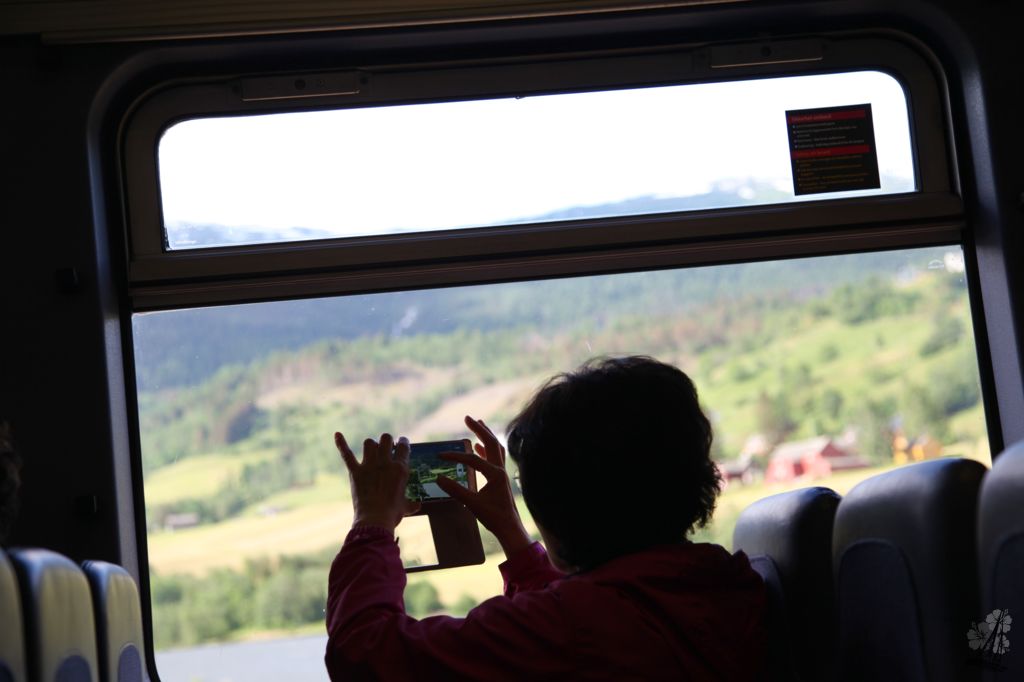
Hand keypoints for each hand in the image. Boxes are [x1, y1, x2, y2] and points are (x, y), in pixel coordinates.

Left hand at [335, 432, 420, 531]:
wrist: (375, 520)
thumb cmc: (392, 513)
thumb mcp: (406, 507)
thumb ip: (412, 503)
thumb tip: (418, 504)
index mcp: (400, 468)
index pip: (404, 446)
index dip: (403, 442)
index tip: (402, 443)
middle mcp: (385, 463)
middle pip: (386, 439)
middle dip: (387, 441)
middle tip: (387, 448)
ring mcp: (369, 466)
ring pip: (369, 443)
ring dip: (371, 444)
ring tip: (372, 450)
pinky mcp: (355, 472)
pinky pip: (347, 454)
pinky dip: (341, 444)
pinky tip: (337, 434)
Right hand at [436, 416, 530, 558]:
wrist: (510, 528)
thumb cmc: (493, 517)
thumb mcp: (472, 504)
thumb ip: (455, 490)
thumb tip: (438, 478)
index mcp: (495, 474)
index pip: (472, 459)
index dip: (455, 456)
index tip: (440, 455)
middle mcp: (500, 469)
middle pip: (491, 442)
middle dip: (479, 429)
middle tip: (467, 417)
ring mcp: (502, 472)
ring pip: (495, 447)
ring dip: (486, 435)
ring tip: (477, 423)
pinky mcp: (500, 477)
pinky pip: (494, 457)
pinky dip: (486, 449)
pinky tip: (479, 446)